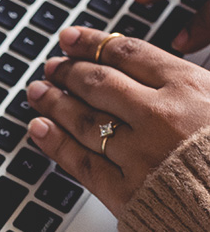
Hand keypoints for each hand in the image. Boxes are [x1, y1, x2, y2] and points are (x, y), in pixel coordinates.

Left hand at [25, 26, 209, 214]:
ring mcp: (139, 154)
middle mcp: (159, 116)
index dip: (92, 43)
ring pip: (84, 120)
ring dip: (54, 102)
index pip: (128, 53)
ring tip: (38, 92)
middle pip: (99, 84)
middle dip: (69, 71)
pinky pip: (82, 162)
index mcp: (188, 87)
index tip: (71, 38)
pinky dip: (55, 143)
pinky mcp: (126, 193)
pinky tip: (39, 129)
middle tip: (52, 66)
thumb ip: (193, 86)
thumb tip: (163, 70)